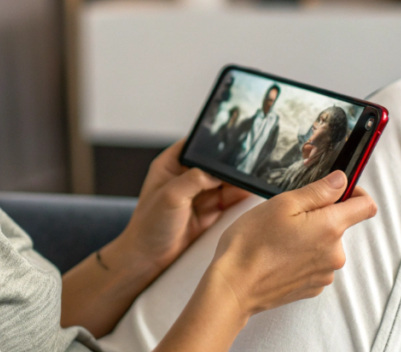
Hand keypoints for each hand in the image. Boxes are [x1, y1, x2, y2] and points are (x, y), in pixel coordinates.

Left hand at [112, 139, 251, 276]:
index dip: (211, 142)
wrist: (148, 258)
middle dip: (228, 165)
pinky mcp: (207, 212)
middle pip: (213, 164)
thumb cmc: (149, 225)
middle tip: (246, 164)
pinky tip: (249, 192)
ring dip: (237, 181)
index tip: (231, 142)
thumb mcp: (171, 196)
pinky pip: (227, 200)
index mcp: (170, 165)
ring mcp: (197, 195)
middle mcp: (184, 177)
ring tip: (252, 178)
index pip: (195, 146)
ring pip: (223, 182)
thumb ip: (195, 179)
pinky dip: (238, 197)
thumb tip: (218, 172)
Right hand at [208, 170, 376, 317]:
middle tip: (287, 216)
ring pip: (325, 245)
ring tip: (278, 238)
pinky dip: (302, 256)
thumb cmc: (252, 243)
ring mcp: (324, 274)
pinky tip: (279, 255)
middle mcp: (335, 254)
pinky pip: (315, 263)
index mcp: (330, 228)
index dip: (355, 192)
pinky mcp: (312, 287)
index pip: (366, 206)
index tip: (337, 190)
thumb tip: (341, 180)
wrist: (234, 285)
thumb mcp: (283, 204)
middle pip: (339, 225)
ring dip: (309, 237)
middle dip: (319, 216)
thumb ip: (318, 191)